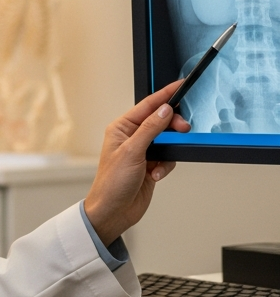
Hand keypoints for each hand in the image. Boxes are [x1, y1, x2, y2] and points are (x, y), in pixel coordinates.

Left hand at [84, 79, 190, 245]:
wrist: (114, 211)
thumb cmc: (112, 182)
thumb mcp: (132, 152)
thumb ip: (150, 129)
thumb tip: (164, 110)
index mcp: (121, 127)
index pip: (147, 106)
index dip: (164, 95)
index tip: (180, 85)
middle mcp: (131, 137)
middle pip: (160, 122)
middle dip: (173, 127)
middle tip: (184, 129)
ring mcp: (142, 151)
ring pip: (167, 141)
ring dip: (169, 152)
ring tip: (162, 162)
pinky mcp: (151, 165)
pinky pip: (168, 158)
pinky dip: (166, 167)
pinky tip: (156, 175)